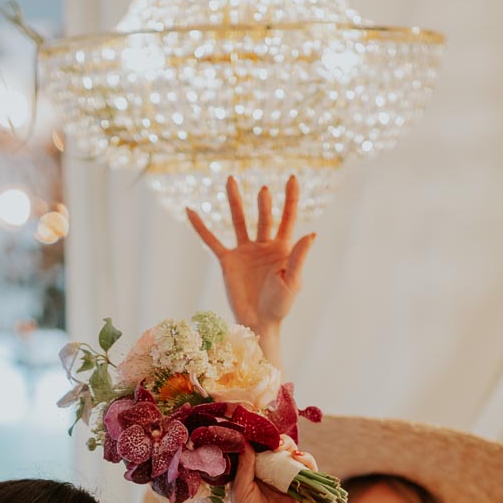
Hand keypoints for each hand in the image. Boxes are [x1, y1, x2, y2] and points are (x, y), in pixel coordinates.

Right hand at [186, 176, 314, 356]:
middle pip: (263, 216)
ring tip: (231, 180)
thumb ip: (299, 257)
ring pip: (239, 220)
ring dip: (235, 201)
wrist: (258, 323)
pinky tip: (190, 211)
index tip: (292, 179)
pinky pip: (212, 241)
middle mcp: (263, 245)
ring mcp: (244, 251)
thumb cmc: (280, 305)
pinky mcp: (228, 261)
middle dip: (264, 204)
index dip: (291, 199)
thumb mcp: (292, 281)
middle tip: (264, 192)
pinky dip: (201, 227)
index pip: (287, 217)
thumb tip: (311, 233)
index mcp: (282, 248)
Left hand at [229, 444, 300, 502]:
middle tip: (276, 442)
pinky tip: (300, 458)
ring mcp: (285, 480)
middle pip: (277, 449)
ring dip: (292, 449)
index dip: (261, 438)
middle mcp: (268, 474)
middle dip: (278, 441)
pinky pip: (307, 471)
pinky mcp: (300, 489)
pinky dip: (306, 462)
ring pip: (293, 456)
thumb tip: (245, 440)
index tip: (261, 429)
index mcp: (251, 472)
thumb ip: (244, 466)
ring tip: (287, 450)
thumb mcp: (240, 491)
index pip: (258, 448)